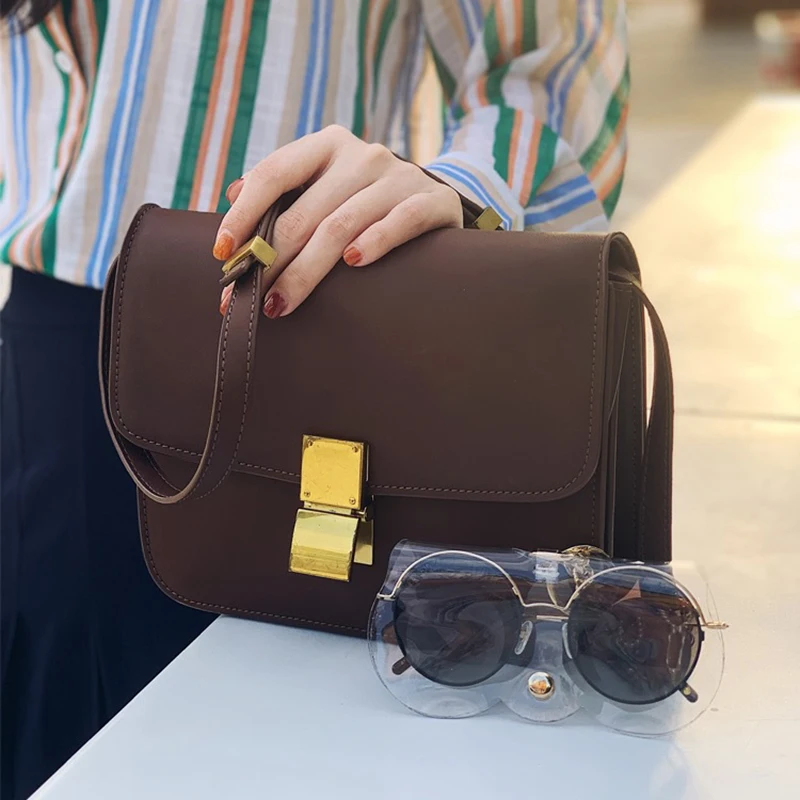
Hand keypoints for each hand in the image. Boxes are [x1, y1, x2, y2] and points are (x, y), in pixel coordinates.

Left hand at [215, 125, 462, 316]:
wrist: (436, 200)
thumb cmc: (367, 201)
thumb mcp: (326, 185)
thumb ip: (285, 189)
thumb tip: (233, 194)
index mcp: (326, 146)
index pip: (274, 173)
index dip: (244, 214)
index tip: (223, 253)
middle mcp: (362, 155)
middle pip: (304, 212)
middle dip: (270, 261)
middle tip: (249, 299)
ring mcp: (398, 176)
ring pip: (342, 225)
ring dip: (307, 270)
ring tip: (282, 304)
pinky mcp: (432, 201)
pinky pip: (400, 222)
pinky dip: (375, 242)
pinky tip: (353, 264)